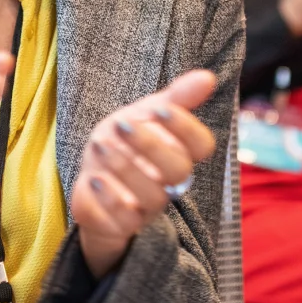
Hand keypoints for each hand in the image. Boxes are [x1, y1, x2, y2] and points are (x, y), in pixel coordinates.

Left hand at [70, 70, 218, 277]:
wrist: (93, 182)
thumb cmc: (125, 144)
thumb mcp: (144, 114)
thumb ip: (176, 98)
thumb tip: (208, 76)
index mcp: (179, 153)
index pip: (202, 145)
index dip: (187, 128)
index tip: (161, 109)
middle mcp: (169, 183)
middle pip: (179, 171)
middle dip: (150, 145)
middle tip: (121, 125)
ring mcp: (147, 207)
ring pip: (152, 196)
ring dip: (124, 168)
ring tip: (100, 146)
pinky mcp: (122, 225)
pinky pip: (125, 220)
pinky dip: (110, 198)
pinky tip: (93, 179)